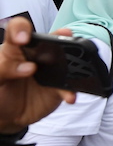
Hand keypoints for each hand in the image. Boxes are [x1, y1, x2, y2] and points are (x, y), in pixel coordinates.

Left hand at [0, 17, 76, 133]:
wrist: (7, 116)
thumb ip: (3, 70)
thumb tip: (29, 68)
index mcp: (14, 49)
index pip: (17, 30)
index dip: (21, 29)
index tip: (22, 39)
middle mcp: (34, 55)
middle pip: (49, 39)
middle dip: (59, 36)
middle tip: (61, 39)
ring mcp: (50, 70)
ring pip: (65, 59)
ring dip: (72, 60)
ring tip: (72, 67)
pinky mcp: (58, 87)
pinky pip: (69, 86)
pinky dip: (71, 91)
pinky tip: (69, 96)